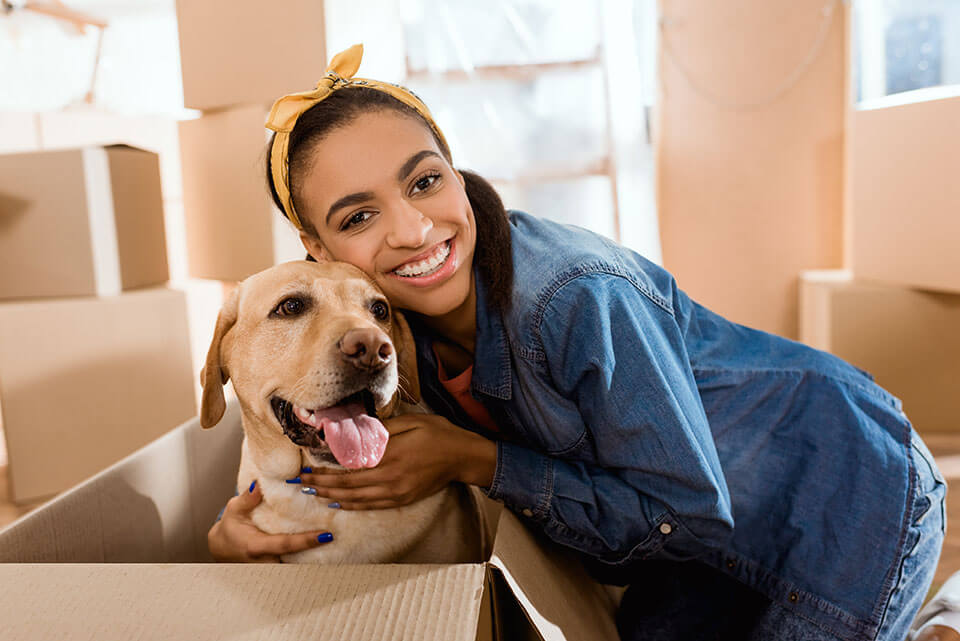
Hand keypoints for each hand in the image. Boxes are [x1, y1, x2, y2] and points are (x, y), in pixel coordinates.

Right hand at [207, 481, 333, 561]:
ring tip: (340, 542)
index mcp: (256, 547)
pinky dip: (309, 556)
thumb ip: (246, 499)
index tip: (326, 535)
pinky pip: (295, 564)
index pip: (285, 545)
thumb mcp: (233, 510)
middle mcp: (267, 561)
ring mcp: (272, 567)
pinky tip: (325, 545)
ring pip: (298, 565)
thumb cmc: (229, 528)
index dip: (306, 541)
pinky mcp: (277, 567)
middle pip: (298, 560)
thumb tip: (258, 484)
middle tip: (342, 536)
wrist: (222, 549)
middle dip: (318, 552)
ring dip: (316, 556)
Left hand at [298, 414, 496, 509]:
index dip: (327, 469)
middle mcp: (391, 477)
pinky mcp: (402, 499)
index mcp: (391, 455)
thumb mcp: (411, 422)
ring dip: (333, 497)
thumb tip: (356, 433)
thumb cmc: (439, 434)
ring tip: (315, 494)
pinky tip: (340, 503)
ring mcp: (397, 492)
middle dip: (323, 485)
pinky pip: (372, 505)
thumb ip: (383, 431)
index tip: (309, 467)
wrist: (463, 457)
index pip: (350, 466)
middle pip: (348, 485)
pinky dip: (353, 505)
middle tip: (303, 483)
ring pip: (357, 498)